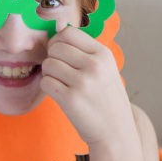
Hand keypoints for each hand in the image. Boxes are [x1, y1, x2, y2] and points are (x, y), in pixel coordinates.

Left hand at [40, 25, 135, 146]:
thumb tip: (57, 27)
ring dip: (49, 74)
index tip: (59, 53)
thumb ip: (84, 50)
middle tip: (60, 72)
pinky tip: (59, 94)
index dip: (58, 41)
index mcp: (103, 54)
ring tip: (62, 84)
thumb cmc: (106, 99)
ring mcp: (82, 82)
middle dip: (52, 58)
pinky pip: (45, 82)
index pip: (68, 32)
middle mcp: (94, 65)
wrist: (116, 133)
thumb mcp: (105, 69)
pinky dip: (48, 88)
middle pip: (55, 47)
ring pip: (48, 64)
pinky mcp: (70, 99)